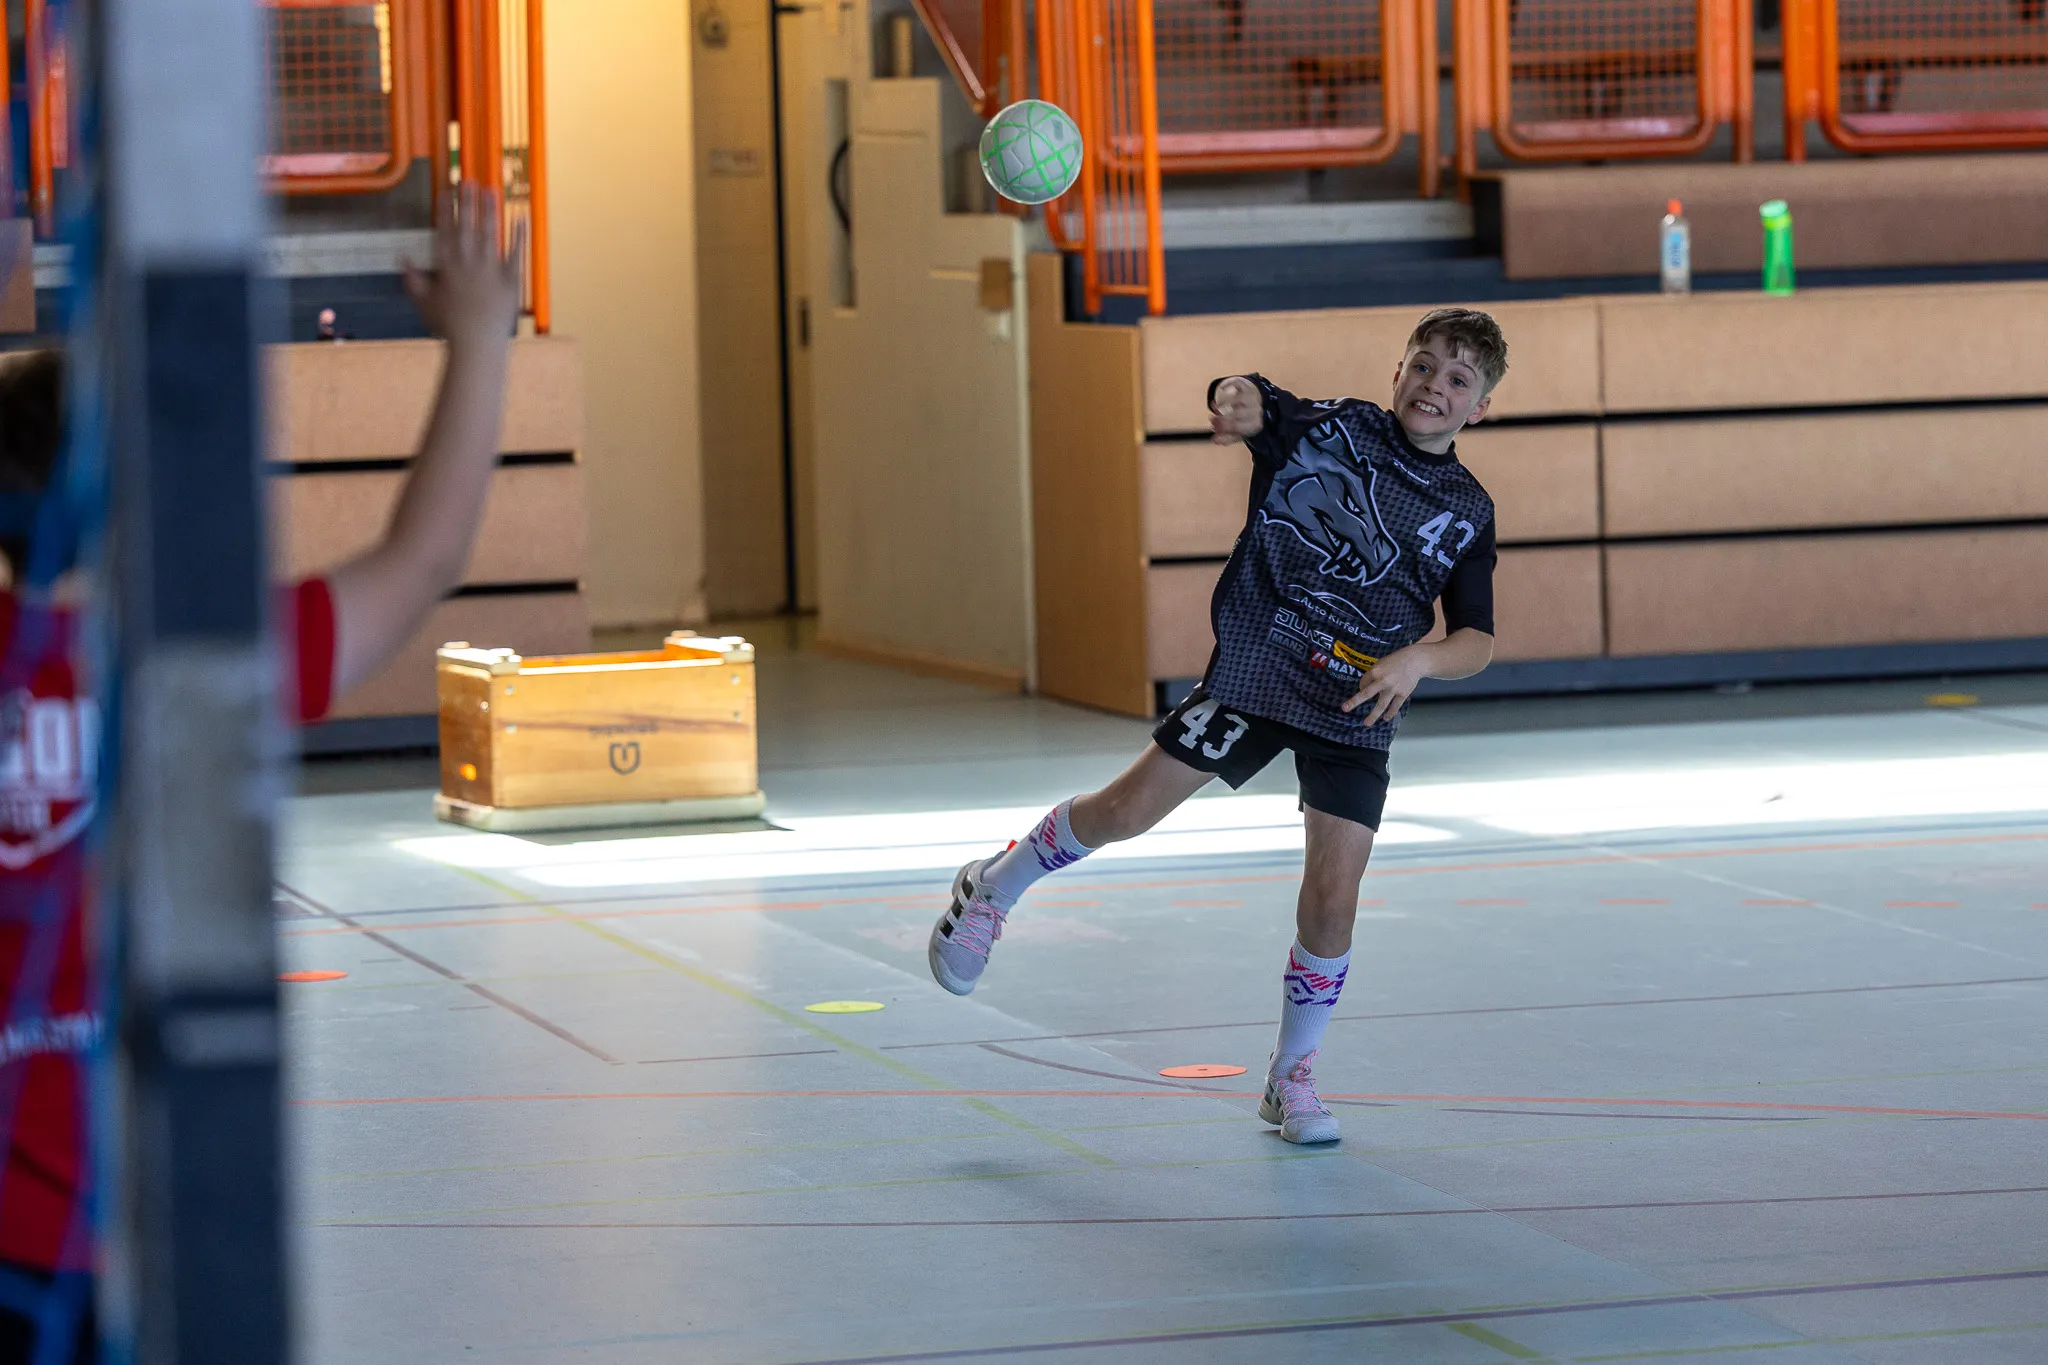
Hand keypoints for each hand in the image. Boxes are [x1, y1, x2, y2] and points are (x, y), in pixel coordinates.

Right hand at [403, 183, 524, 346]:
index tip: (447, 189)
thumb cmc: (448, 326)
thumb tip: (401, 258)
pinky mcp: (510, 278)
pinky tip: (520, 216)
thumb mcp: (424, 303)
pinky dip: (519, 234)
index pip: (445, 230)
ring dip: (490, 210)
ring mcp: (490, 268)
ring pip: (490, 233)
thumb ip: (413, 279)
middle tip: (468, 179)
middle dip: (467, 201)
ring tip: (491, 189)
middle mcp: (468, 262)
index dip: (446, 208)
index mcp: (447, 266)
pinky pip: (516, 252)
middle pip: (467, 226)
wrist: (477, 343)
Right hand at [1210, 376, 1262, 443]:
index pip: (1237, 426)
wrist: (1258, 408)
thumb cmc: (1246, 423)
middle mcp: (1256, 410)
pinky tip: (1222, 390)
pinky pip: (1238, 384)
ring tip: (1214, 407)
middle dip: (1222, 417)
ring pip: (1238, 399)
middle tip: (1211, 419)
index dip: (1223, 427)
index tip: (1213, 427)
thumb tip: (1215, 440)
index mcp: (1255, 424)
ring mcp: (1252, 398)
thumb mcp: (1239, 433)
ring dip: (1224, 402)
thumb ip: (1227, 438)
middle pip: (1237, 413)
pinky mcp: (1247, 387)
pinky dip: (1229, 385)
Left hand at [1341, 644, 1431, 726]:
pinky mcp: (1403, 694)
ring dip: (1373, 715)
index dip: (1362, 687)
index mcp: (1376, 671)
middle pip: (1366, 694)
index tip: (1365, 688)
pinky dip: (1390, 713)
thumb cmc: (1396, 661)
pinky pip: (1395, 707)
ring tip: (1366, 724)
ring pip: (1381, 705)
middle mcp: (1383, 681)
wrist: (1415, 660)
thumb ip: (1373, 675)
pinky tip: (1385, 718)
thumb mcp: (1381, 663)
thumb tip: (1365, 689)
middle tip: (1345, 708)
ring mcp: (1393, 689)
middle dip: (1354, 702)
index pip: (1363, 684)